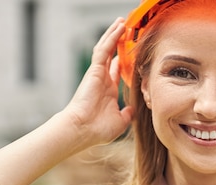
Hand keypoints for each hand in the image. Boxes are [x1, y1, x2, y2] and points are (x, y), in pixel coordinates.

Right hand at [62, 18, 133, 147]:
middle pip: (111, 56)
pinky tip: (119, 27)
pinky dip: (111, 37)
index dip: (122, 61)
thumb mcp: (120, 122)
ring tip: (122, 22)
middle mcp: (102, 81)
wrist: (82, 129)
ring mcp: (97, 74)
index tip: (128, 53)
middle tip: (125, 30)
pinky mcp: (94, 70)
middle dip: (117, 43)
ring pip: (106, 48)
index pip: (116, 71)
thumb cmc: (97, 130)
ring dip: (114, 35)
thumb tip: (133, 109)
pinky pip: (104, 49)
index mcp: (108, 92)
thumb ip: (127, 114)